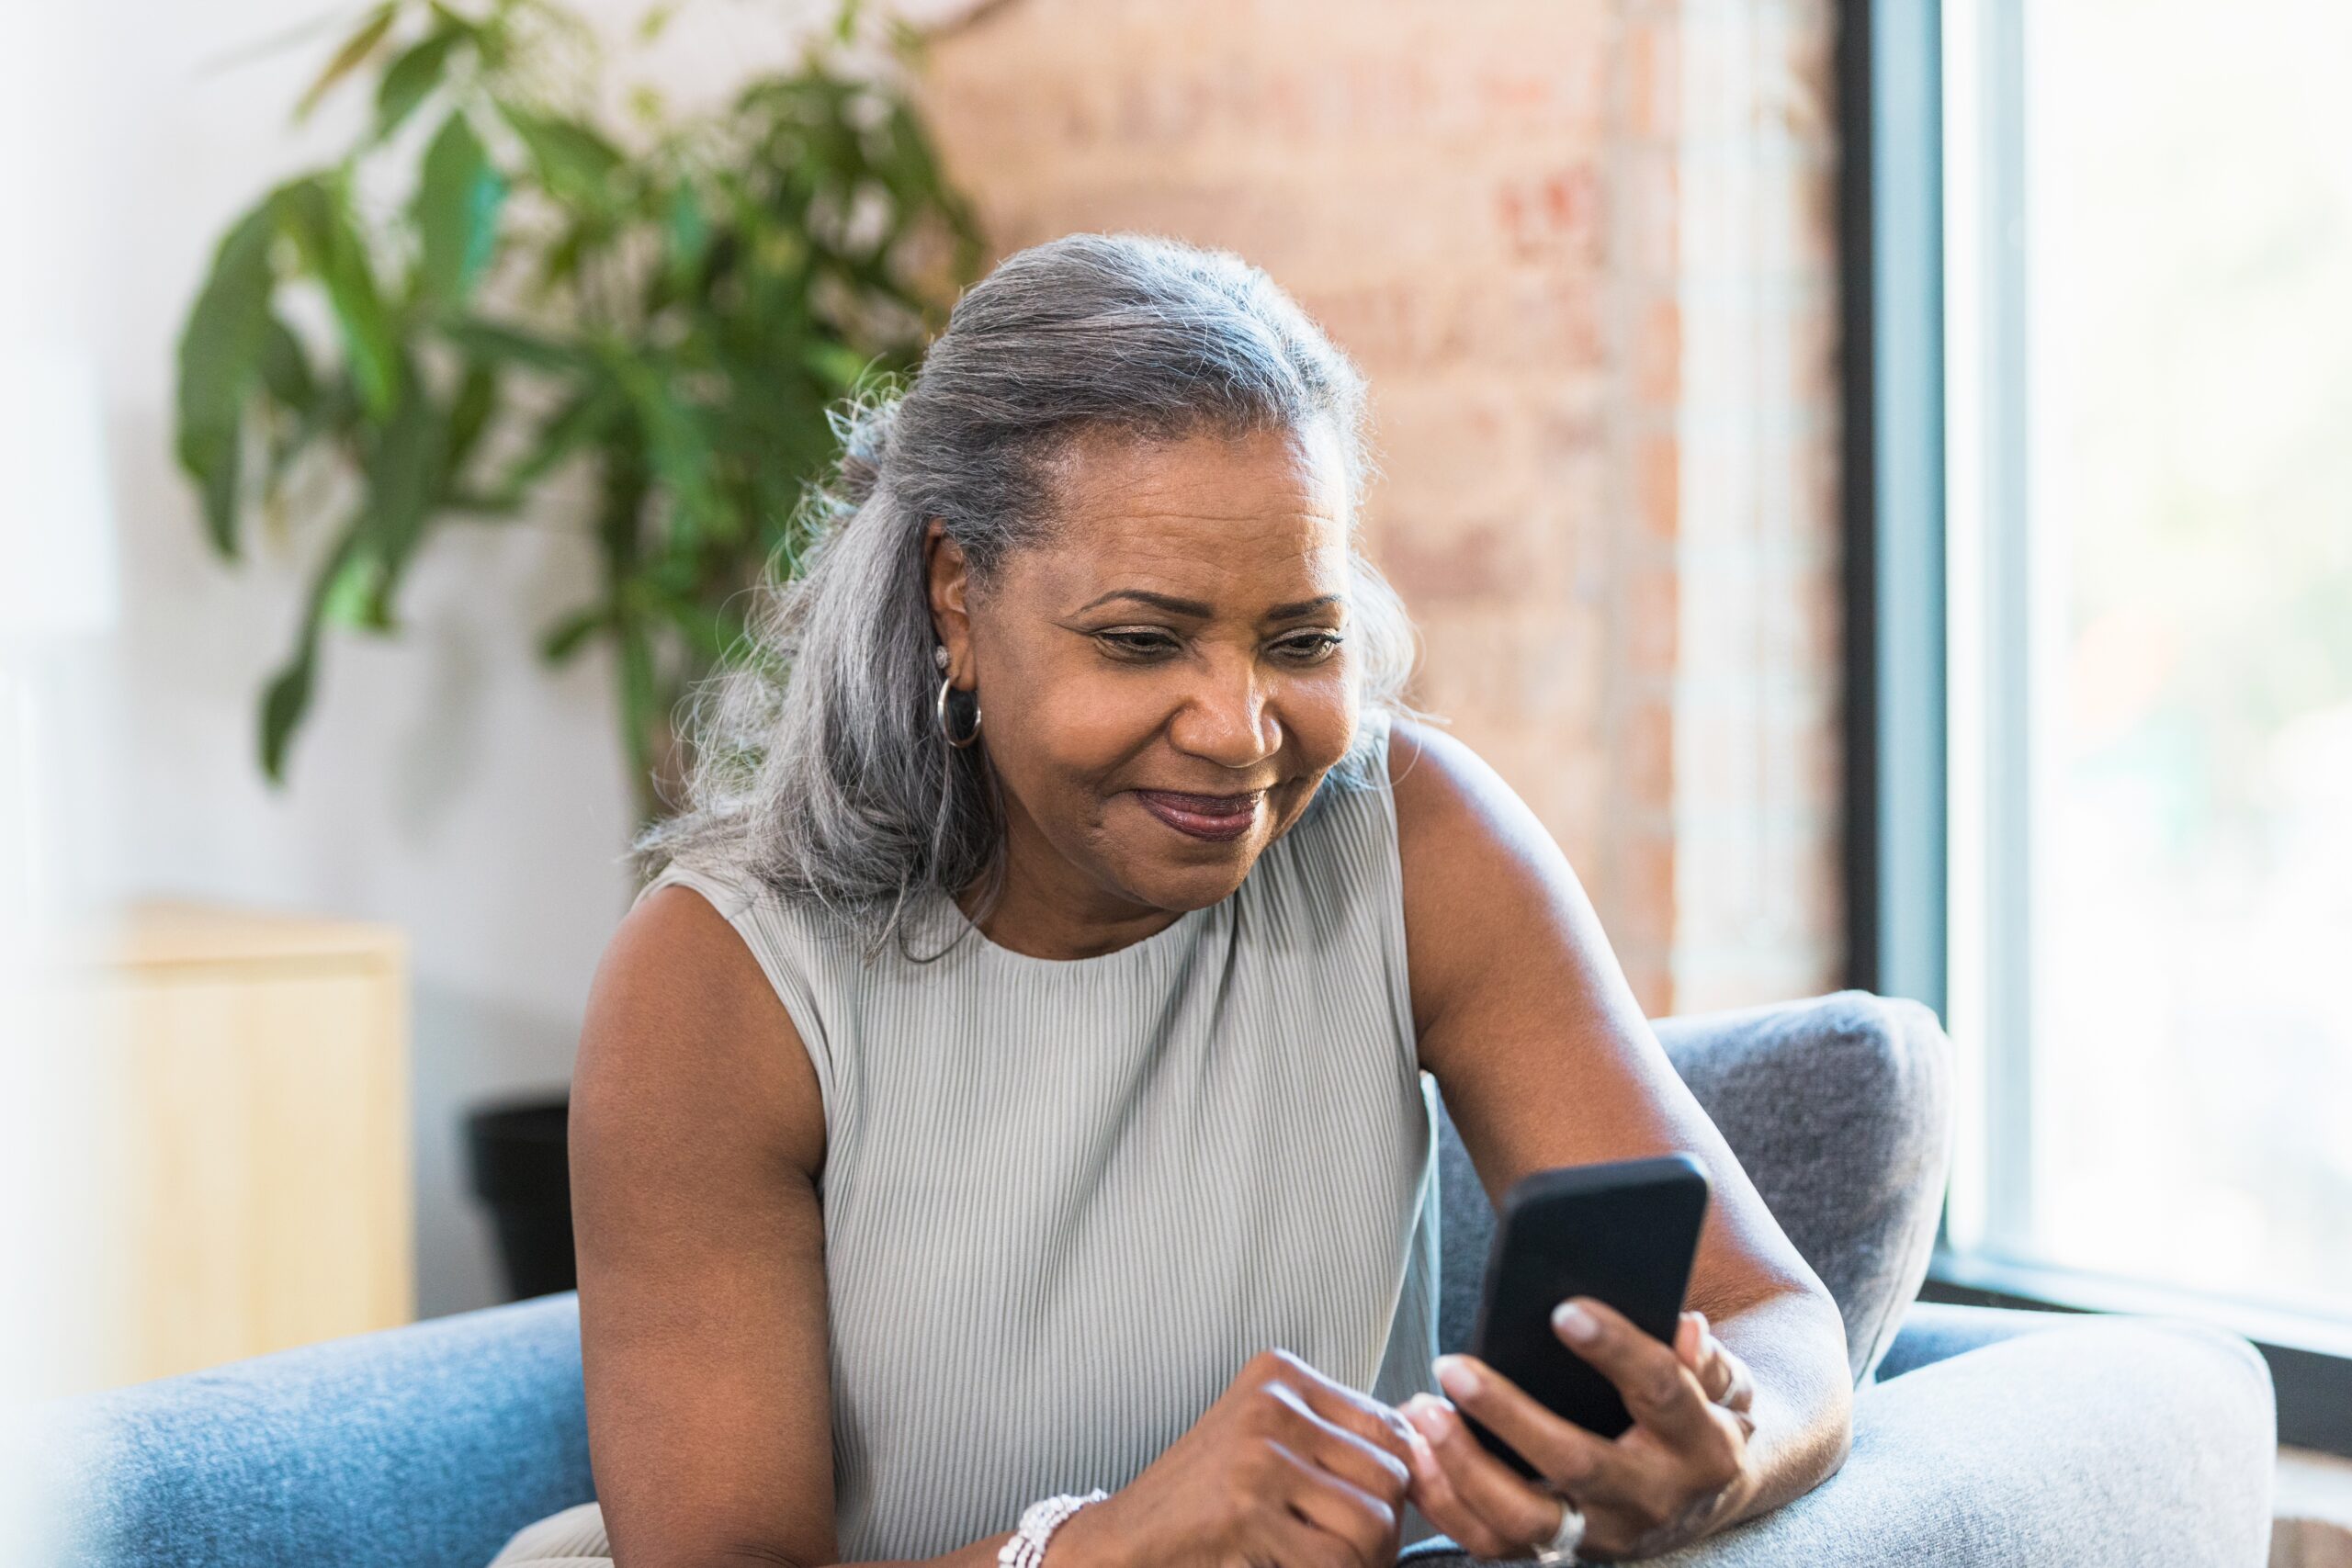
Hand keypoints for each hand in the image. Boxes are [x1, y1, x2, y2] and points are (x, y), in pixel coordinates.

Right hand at [1053, 1347, 1418, 1567]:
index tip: (1377, 1517)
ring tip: (1332, 1566)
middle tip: (1357, 1557)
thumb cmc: (1204, 1500)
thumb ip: (1332, 1439)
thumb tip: (1430, 1456)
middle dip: (1387, 1531)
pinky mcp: (1246, 1509)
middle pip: (1391, 1475)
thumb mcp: (1266, 1442)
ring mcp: (1258, 1454)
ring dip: (1365, 1563)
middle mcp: (1272, 1403)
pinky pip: (1335, 1559)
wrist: (1124, 1541)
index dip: (1402, 1483)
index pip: (1390, 1426)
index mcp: (1279, 1374)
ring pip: (1374, 1521)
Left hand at [1398, 1302, 1759, 1561]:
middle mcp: (1651, 1499)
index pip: (1659, 1391)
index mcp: (1700, 1445)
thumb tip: (1685, 1326)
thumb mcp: (1722, 1384)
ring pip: (1526, 1519)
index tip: (1563, 1310)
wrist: (1709, 1499)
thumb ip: (1702, 1357)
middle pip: (1577, 1463)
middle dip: (1508, 1416)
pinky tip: (1415, 1456)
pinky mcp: (1562, 1554)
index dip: (1615, 1349)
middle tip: (1453, 1367)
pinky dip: (1446, 1502)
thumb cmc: (1702, 1417)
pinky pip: (1494, 1543)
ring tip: (1422, 1412)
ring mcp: (1603, 1536)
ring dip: (1463, 1467)